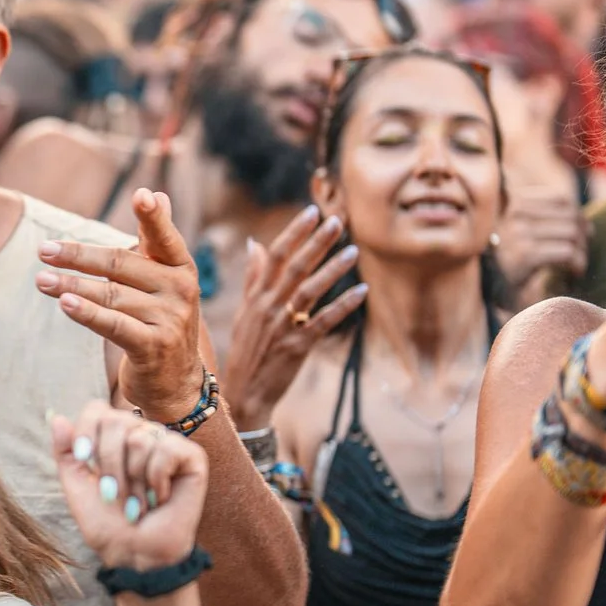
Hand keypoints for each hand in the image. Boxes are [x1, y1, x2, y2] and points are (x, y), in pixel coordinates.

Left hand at [36, 189, 207, 422]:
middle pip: (121, 265)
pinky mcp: (153, 347)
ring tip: (41, 279)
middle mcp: (180, 290)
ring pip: (111, 295)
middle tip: (44, 250)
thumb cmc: (161, 321)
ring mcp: (169, 319)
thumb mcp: (165, 281)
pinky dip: (87, 313)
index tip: (140, 195)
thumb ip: (155, 242)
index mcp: (181, 267)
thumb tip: (157, 194)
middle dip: (78, 256)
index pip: (164, 237)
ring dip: (71, 285)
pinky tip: (64, 303)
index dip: (154, 217)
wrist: (177, 383)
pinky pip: (113, 325)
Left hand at [51, 402, 208, 570]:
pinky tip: (160, 497)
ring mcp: (166, 443)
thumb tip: (57, 417)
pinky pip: (166, 449)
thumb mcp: (77, 486)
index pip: (96, 409)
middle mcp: (140, 433)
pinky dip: (156, 479)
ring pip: (139, 438)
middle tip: (115, 493)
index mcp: (113, 437)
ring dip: (133, 481)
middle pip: (115, 421)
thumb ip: (66, 452)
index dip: (86, 433)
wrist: (134, 552)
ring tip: (139, 502)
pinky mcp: (191, 457)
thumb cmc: (107, 523)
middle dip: (108, 464)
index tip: (85, 461)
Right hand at [220, 205, 362, 427]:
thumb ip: (252, 277)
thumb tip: (254, 244)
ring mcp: (282, 326)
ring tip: (353, 251)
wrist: (244, 393)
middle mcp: (267, 307)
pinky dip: (343, 305)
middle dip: (316, 243)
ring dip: (332, 270)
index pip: (274, 256)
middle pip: (294, 267)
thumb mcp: (245, 312)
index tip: (311, 212)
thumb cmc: (246, 350)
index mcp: (256, 297)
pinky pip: (323, 321)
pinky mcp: (297, 346)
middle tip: (337, 221)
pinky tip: (361, 291)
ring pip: (309, 291)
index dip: (293, 233)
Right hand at [495, 192, 588, 298]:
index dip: (578, 216)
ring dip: (582, 251)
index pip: (560, 198)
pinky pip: (567, 252)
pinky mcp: (524, 255)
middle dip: (583, 235)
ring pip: (571, 233)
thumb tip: (581, 216)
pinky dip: (578, 264)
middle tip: (581, 254)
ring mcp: (516, 233)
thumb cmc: (504, 266)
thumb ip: (540, 217)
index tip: (584, 232)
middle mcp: (510, 213)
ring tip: (576, 265)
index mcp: (509, 203)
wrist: (483, 296)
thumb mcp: (517, 234)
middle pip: (569, 215)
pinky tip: (574, 274)